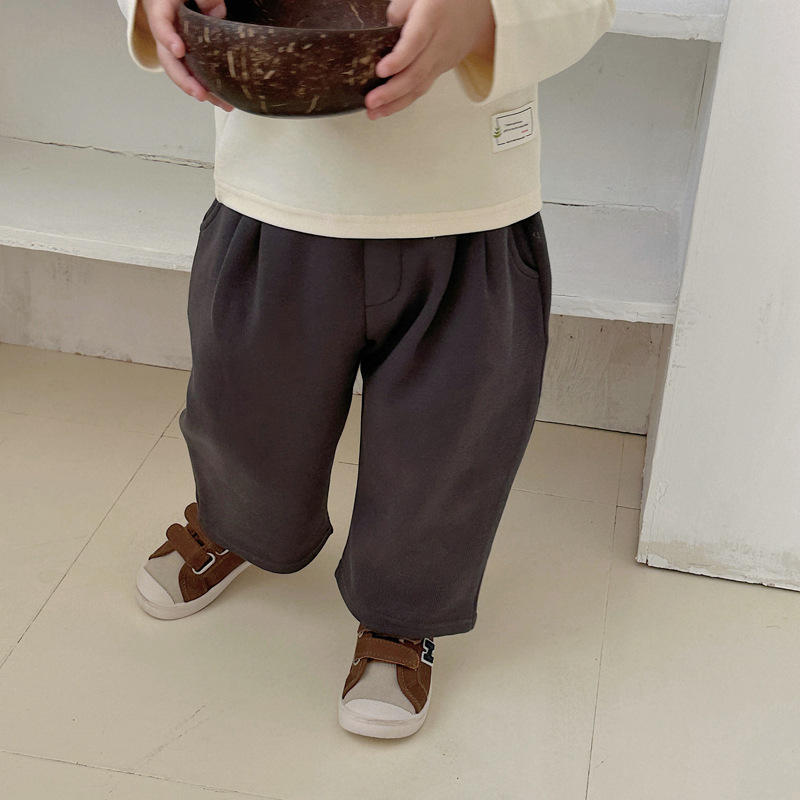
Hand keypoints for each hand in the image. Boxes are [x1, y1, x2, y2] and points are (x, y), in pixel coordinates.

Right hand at [138, 0, 233, 110]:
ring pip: (183, 75)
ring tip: (223, 104)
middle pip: (170, 62)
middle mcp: (166, 37)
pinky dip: (208, 90)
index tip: (179, 50)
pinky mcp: (187, 61)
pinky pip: (194, 76)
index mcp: (161, 13)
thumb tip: (218, 13)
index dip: (168, 39)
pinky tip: (223, 100)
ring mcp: (175, 52)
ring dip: (202, 92)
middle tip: (200, 94)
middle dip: (185, 81)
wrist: (172, 1)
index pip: (160, 26)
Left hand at [365, 0, 494, 119]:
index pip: (415, 42)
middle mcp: (439, 43)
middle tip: (372, 101)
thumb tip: (387, 27)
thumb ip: (401, 7)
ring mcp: (442, 60)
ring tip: (374, 113)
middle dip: (392, 92)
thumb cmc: (445, 0)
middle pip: (416, 73)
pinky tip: (387, 108)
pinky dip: (404, 100)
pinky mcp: (441, 71)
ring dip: (395, 104)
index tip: (381, 71)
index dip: (398, 59)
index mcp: (433, 18)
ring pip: (419, 86)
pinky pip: (422, 88)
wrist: (478, 10)